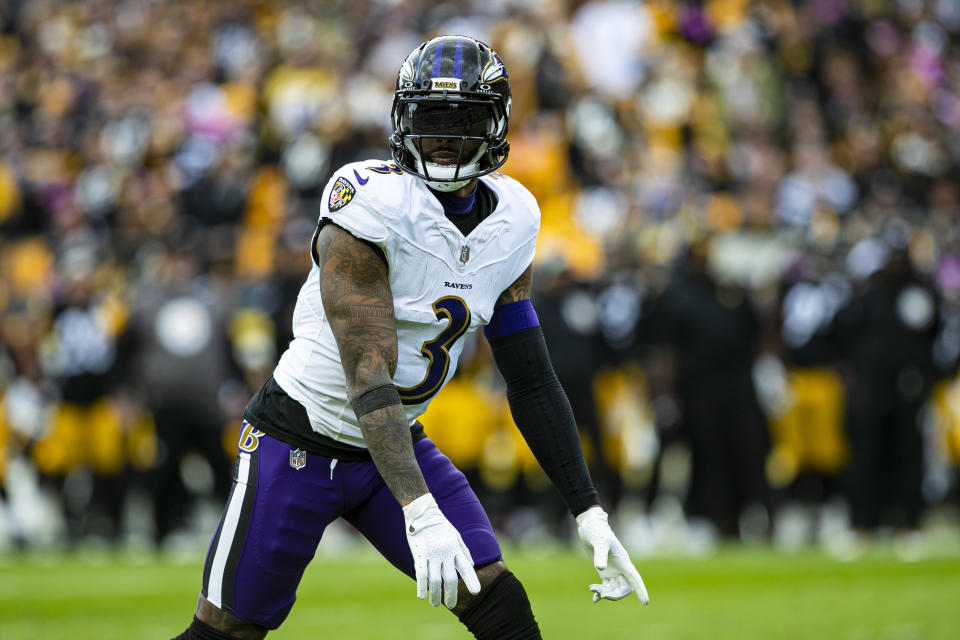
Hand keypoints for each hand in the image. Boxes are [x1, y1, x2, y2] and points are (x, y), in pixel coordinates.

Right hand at [403, 493, 480, 607]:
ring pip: (436, 580)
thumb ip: (464, 551)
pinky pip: (420, 574)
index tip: (476, 592)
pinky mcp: (419, 554)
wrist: (423, 512)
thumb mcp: (456, 535)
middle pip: (451, 579)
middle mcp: (445, 553)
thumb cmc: (440, 525)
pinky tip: (422, 597)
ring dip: (436, 595)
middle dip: (452, 595)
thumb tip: (471, 565)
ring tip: (435, 604)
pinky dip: (421, 586)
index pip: (466, 567)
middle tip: (451, 605)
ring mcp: (431, 554)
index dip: (472, 580)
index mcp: (455, 548)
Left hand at [576, 506, 648, 603]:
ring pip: (615, 589)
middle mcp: (620, 567)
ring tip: (592, 588)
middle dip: (615, 595)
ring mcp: (613, 569)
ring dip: (605, 592)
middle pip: (625, 588)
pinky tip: (595, 599)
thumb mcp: (599, 542)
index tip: (645, 603)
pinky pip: (606, 586)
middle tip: (602, 594)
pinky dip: (601, 593)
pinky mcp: (604, 570)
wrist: (590, 525)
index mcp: (623, 561)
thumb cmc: (597, 531)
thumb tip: (600, 569)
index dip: (640, 590)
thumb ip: (600, 555)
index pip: (635, 578)